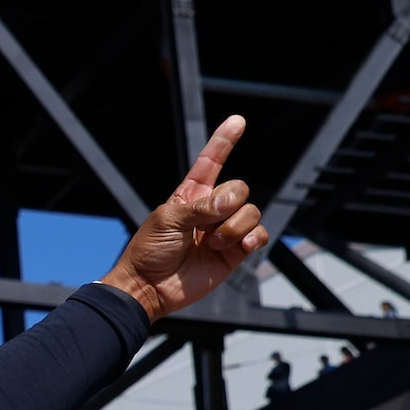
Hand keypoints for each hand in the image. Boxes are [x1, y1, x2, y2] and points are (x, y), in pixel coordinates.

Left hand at [97, 117, 266, 319]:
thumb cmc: (150, 251)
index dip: (224, 141)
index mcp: (191, 194)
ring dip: (233, 227)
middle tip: (205, 226)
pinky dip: (254, 237)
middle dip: (228, 203)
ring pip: (251, 211)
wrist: (149, 287)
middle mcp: (211, 209)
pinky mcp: (235, 251)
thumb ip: (201, 208)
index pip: (211, 161)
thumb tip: (230, 203)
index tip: (238, 121)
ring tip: (210, 244)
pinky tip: (240, 246)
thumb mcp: (168, 220)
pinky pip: (259, 234)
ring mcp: (224, 230)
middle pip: (240, 187)